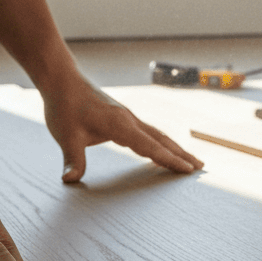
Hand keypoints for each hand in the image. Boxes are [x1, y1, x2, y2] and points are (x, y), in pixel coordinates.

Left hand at [40, 73, 203, 182]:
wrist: (62, 80)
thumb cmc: (64, 106)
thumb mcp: (66, 136)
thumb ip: (72, 159)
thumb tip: (70, 180)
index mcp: (120, 125)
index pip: (151, 146)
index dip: (170, 159)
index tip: (187, 169)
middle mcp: (129, 120)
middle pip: (162, 139)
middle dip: (181, 154)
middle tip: (199, 167)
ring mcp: (127, 117)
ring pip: (157, 135)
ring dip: (174, 148)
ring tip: (188, 160)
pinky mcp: (122, 116)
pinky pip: (147, 132)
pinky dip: (160, 143)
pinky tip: (160, 150)